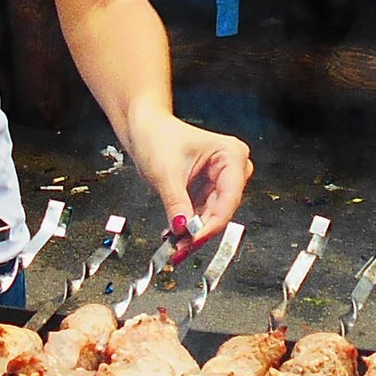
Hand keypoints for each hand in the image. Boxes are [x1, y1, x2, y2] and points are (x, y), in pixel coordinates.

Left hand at [126, 109, 252, 241]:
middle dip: (201, 230)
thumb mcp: (166, 172)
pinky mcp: (208, 188)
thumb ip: (176, 203)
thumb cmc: (156, 136)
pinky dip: (190, 224)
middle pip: (223, 209)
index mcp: (231, 154)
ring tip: (175, 245)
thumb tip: (184, 229)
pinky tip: (176, 234)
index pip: (229, 197)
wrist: (143, 128)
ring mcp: (221, 178)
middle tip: (182, 247)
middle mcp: (232, 167)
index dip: (213, 222)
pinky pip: (203, 212)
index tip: (195, 238)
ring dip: (195, 231)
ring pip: (213, 214)